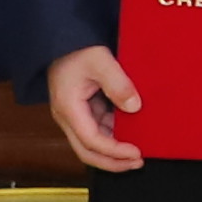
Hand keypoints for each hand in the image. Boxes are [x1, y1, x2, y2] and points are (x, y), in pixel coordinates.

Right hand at [48, 44, 147, 172]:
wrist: (63, 40)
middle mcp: (68, 117)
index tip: (136, 153)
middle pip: (87, 151)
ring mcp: (74, 115)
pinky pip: (97, 130)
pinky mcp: (82, 111)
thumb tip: (134, 106)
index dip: (114, 151)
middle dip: (113, 162)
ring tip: (138, 151)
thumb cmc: (77, 49)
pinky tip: (130, 134)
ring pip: (93, 143)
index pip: (91, 141)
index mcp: (68, 108)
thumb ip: (118, 84)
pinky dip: (113, 136)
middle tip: (138, 162)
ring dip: (114, 151)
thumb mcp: (100, 61)